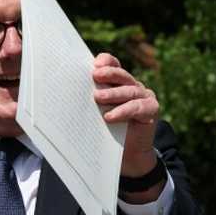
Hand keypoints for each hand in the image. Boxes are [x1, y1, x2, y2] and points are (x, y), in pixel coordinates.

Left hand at [92, 53, 160, 181]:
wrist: (128, 152)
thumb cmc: (108, 129)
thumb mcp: (96, 112)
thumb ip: (89, 100)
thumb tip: (64, 93)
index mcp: (119, 83)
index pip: (114, 66)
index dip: (107, 62)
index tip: (95, 64)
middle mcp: (132, 86)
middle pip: (122, 76)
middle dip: (109, 74)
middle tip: (95, 75)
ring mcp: (144, 96)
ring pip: (129, 90)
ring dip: (113, 93)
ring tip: (97, 97)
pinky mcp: (151, 110)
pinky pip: (137, 107)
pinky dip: (123, 111)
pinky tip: (110, 116)